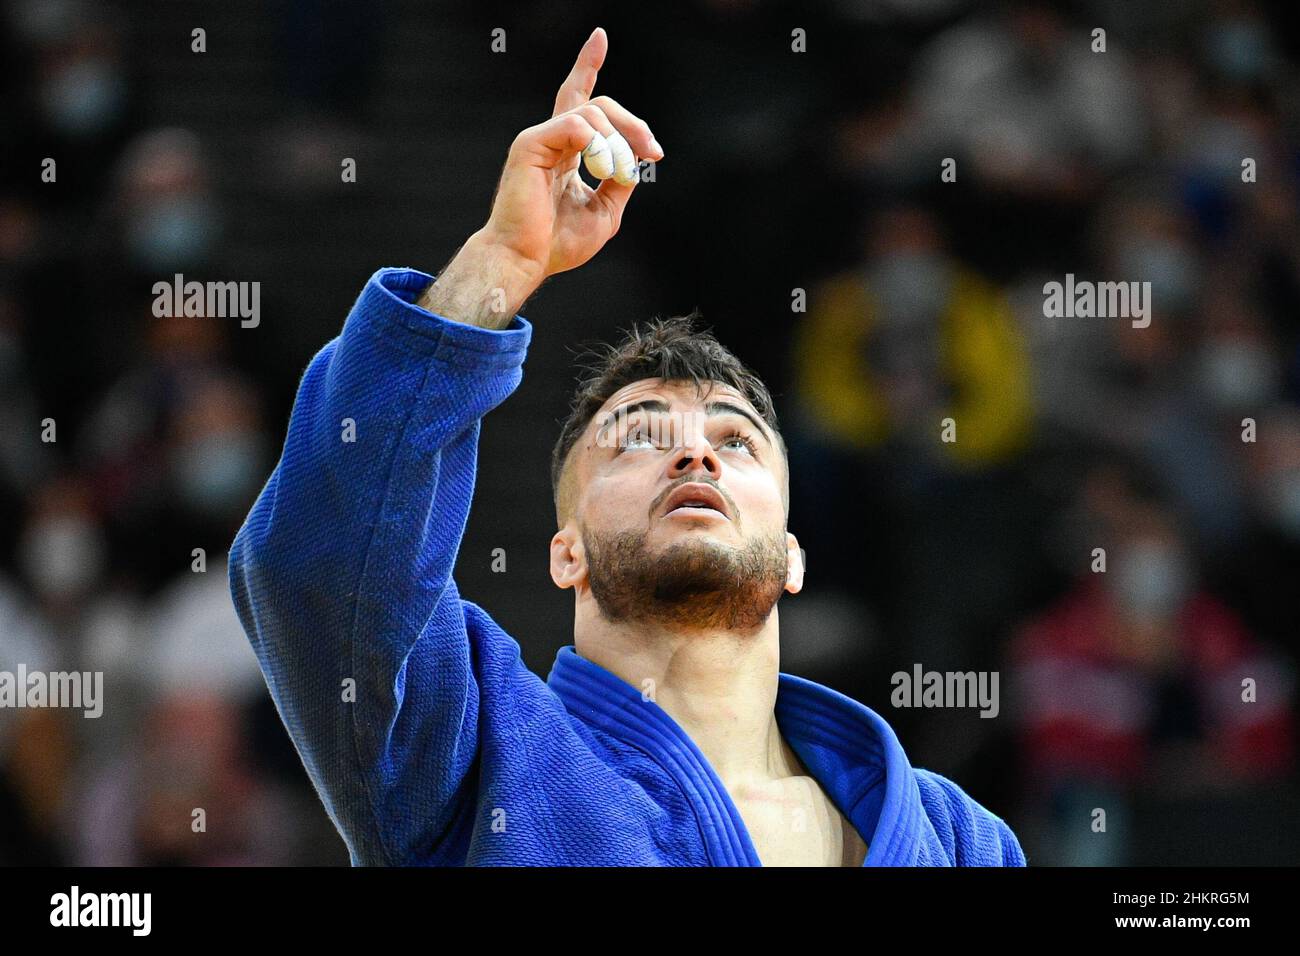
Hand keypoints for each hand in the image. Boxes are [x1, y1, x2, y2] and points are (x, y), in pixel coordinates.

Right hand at [481, 26, 663, 279]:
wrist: (526, 260)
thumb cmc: (558, 243)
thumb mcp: (606, 211)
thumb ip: (621, 181)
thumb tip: (637, 158)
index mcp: (566, 153)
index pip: (580, 101)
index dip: (588, 66)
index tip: (600, 37)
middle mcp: (552, 140)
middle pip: (599, 105)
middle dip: (632, 124)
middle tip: (652, 152)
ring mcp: (539, 139)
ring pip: (593, 113)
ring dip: (619, 143)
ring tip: (620, 173)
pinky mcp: (530, 143)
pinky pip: (575, 125)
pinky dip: (598, 144)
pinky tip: (602, 167)